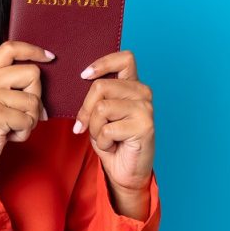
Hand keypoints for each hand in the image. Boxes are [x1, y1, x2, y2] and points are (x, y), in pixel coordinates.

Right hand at [0, 41, 53, 176]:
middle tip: (23, 113)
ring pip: (33, 100)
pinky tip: (8, 136)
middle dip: (37, 96)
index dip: (34, 50)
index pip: (11, 47)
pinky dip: (24, 133)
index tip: (49, 57)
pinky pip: (28, 120)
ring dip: (30, 120)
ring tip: (12, 127)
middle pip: (32, 73)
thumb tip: (41, 79)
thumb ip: (10, 84)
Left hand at [73, 50, 154, 193]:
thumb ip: (97, 96)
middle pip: (100, 86)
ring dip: (95, 128)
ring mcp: (146, 108)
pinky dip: (103, 142)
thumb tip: (83, 78)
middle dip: (86, 109)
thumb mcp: (99, 114)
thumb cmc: (112, 141)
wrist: (125, 171)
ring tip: (106, 137)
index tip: (84, 76)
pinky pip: (107, 129)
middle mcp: (143, 93)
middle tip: (86, 126)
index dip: (102, 64)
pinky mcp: (145, 125)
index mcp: (132, 86)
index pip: (124, 58)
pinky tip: (114, 146)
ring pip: (101, 108)